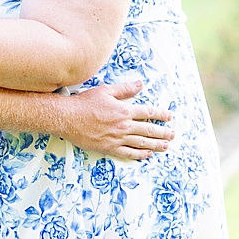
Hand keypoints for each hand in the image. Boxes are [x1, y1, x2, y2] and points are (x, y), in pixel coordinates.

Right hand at [55, 78, 173, 159]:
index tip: (169, 117)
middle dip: (163, 132)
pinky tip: (147, 154)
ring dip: (156, 144)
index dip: (160, 114)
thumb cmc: (83, 103)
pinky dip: (139, 154)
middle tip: (172, 134)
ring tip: (166, 146)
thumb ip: (124, 89)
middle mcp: (123, 125)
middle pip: (149, 129)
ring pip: (141, 142)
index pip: (148, 112)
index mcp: (124, 110)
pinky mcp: (108, 147)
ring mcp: (117, 137)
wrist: (66, 118)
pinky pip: (128, 152)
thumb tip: (140, 84)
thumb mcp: (105, 91)